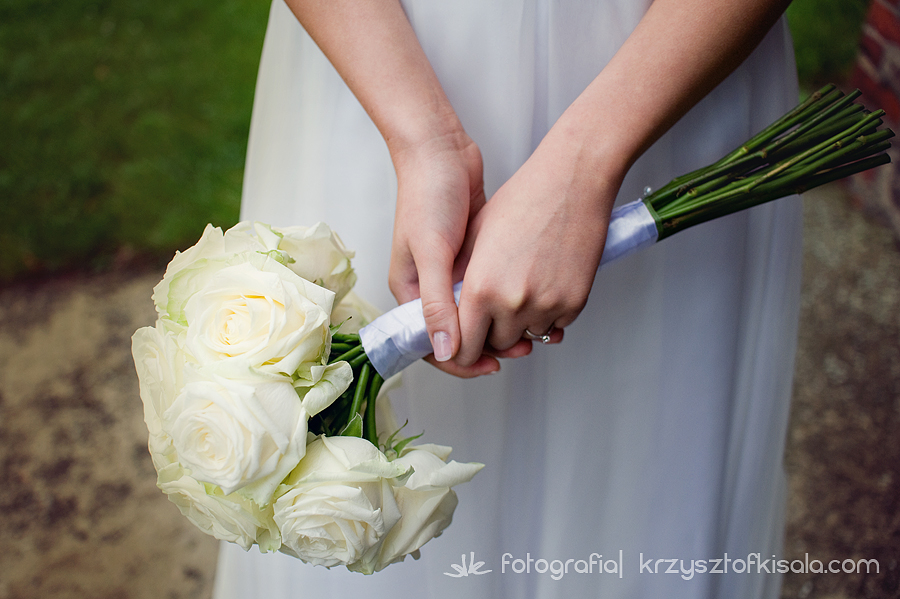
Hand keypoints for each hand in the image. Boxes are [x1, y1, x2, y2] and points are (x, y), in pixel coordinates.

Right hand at [389, 129, 530, 377]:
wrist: (442, 151)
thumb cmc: (427, 195)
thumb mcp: (431, 251)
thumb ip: (438, 303)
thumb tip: (445, 351)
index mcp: (411, 293)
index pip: (432, 344)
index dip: (462, 361)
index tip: (493, 365)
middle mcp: (431, 288)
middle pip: (460, 333)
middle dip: (490, 345)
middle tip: (525, 346)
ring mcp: (453, 274)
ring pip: (480, 315)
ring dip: (503, 325)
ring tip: (534, 329)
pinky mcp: (474, 258)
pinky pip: (491, 291)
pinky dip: (508, 301)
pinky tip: (530, 304)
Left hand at [453, 127, 618, 366]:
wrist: (571, 181)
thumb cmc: (521, 201)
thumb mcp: (475, 239)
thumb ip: (459, 285)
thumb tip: (449, 318)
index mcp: (480, 288)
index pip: (463, 345)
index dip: (462, 349)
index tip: (465, 345)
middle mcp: (512, 303)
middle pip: (495, 344)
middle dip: (492, 332)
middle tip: (495, 307)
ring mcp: (546, 305)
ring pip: (527, 338)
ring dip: (522, 323)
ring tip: (522, 287)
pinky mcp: (574, 302)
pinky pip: (555, 326)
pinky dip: (548, 313)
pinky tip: (545, 282)